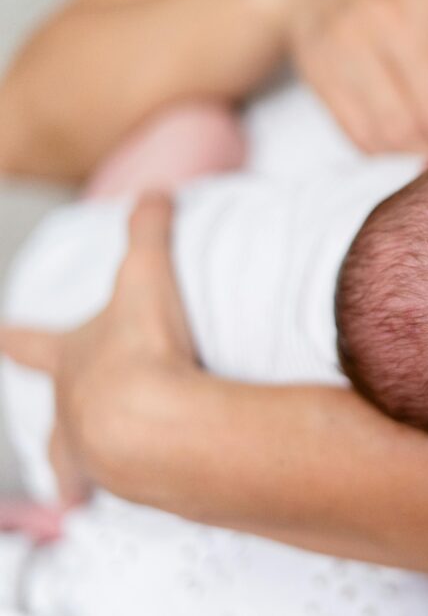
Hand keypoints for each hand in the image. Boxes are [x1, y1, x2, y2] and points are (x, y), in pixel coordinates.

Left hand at [0, 194, 196, 504]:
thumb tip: (155, 192)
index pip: (28, 342)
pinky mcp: (134, 483)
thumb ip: (149, 230)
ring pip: (81, 465)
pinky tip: (152, 488)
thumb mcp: (147, 274)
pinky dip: (138, 485)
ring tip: (81, 492)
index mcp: (69, 359)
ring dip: (82, 472)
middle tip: (46, 449)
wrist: (156, 424)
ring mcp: (98, 452)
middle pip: (52, 423)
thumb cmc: (141, 349)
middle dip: (53, 433)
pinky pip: (133, 486)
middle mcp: (74, 409)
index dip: (12, 338)